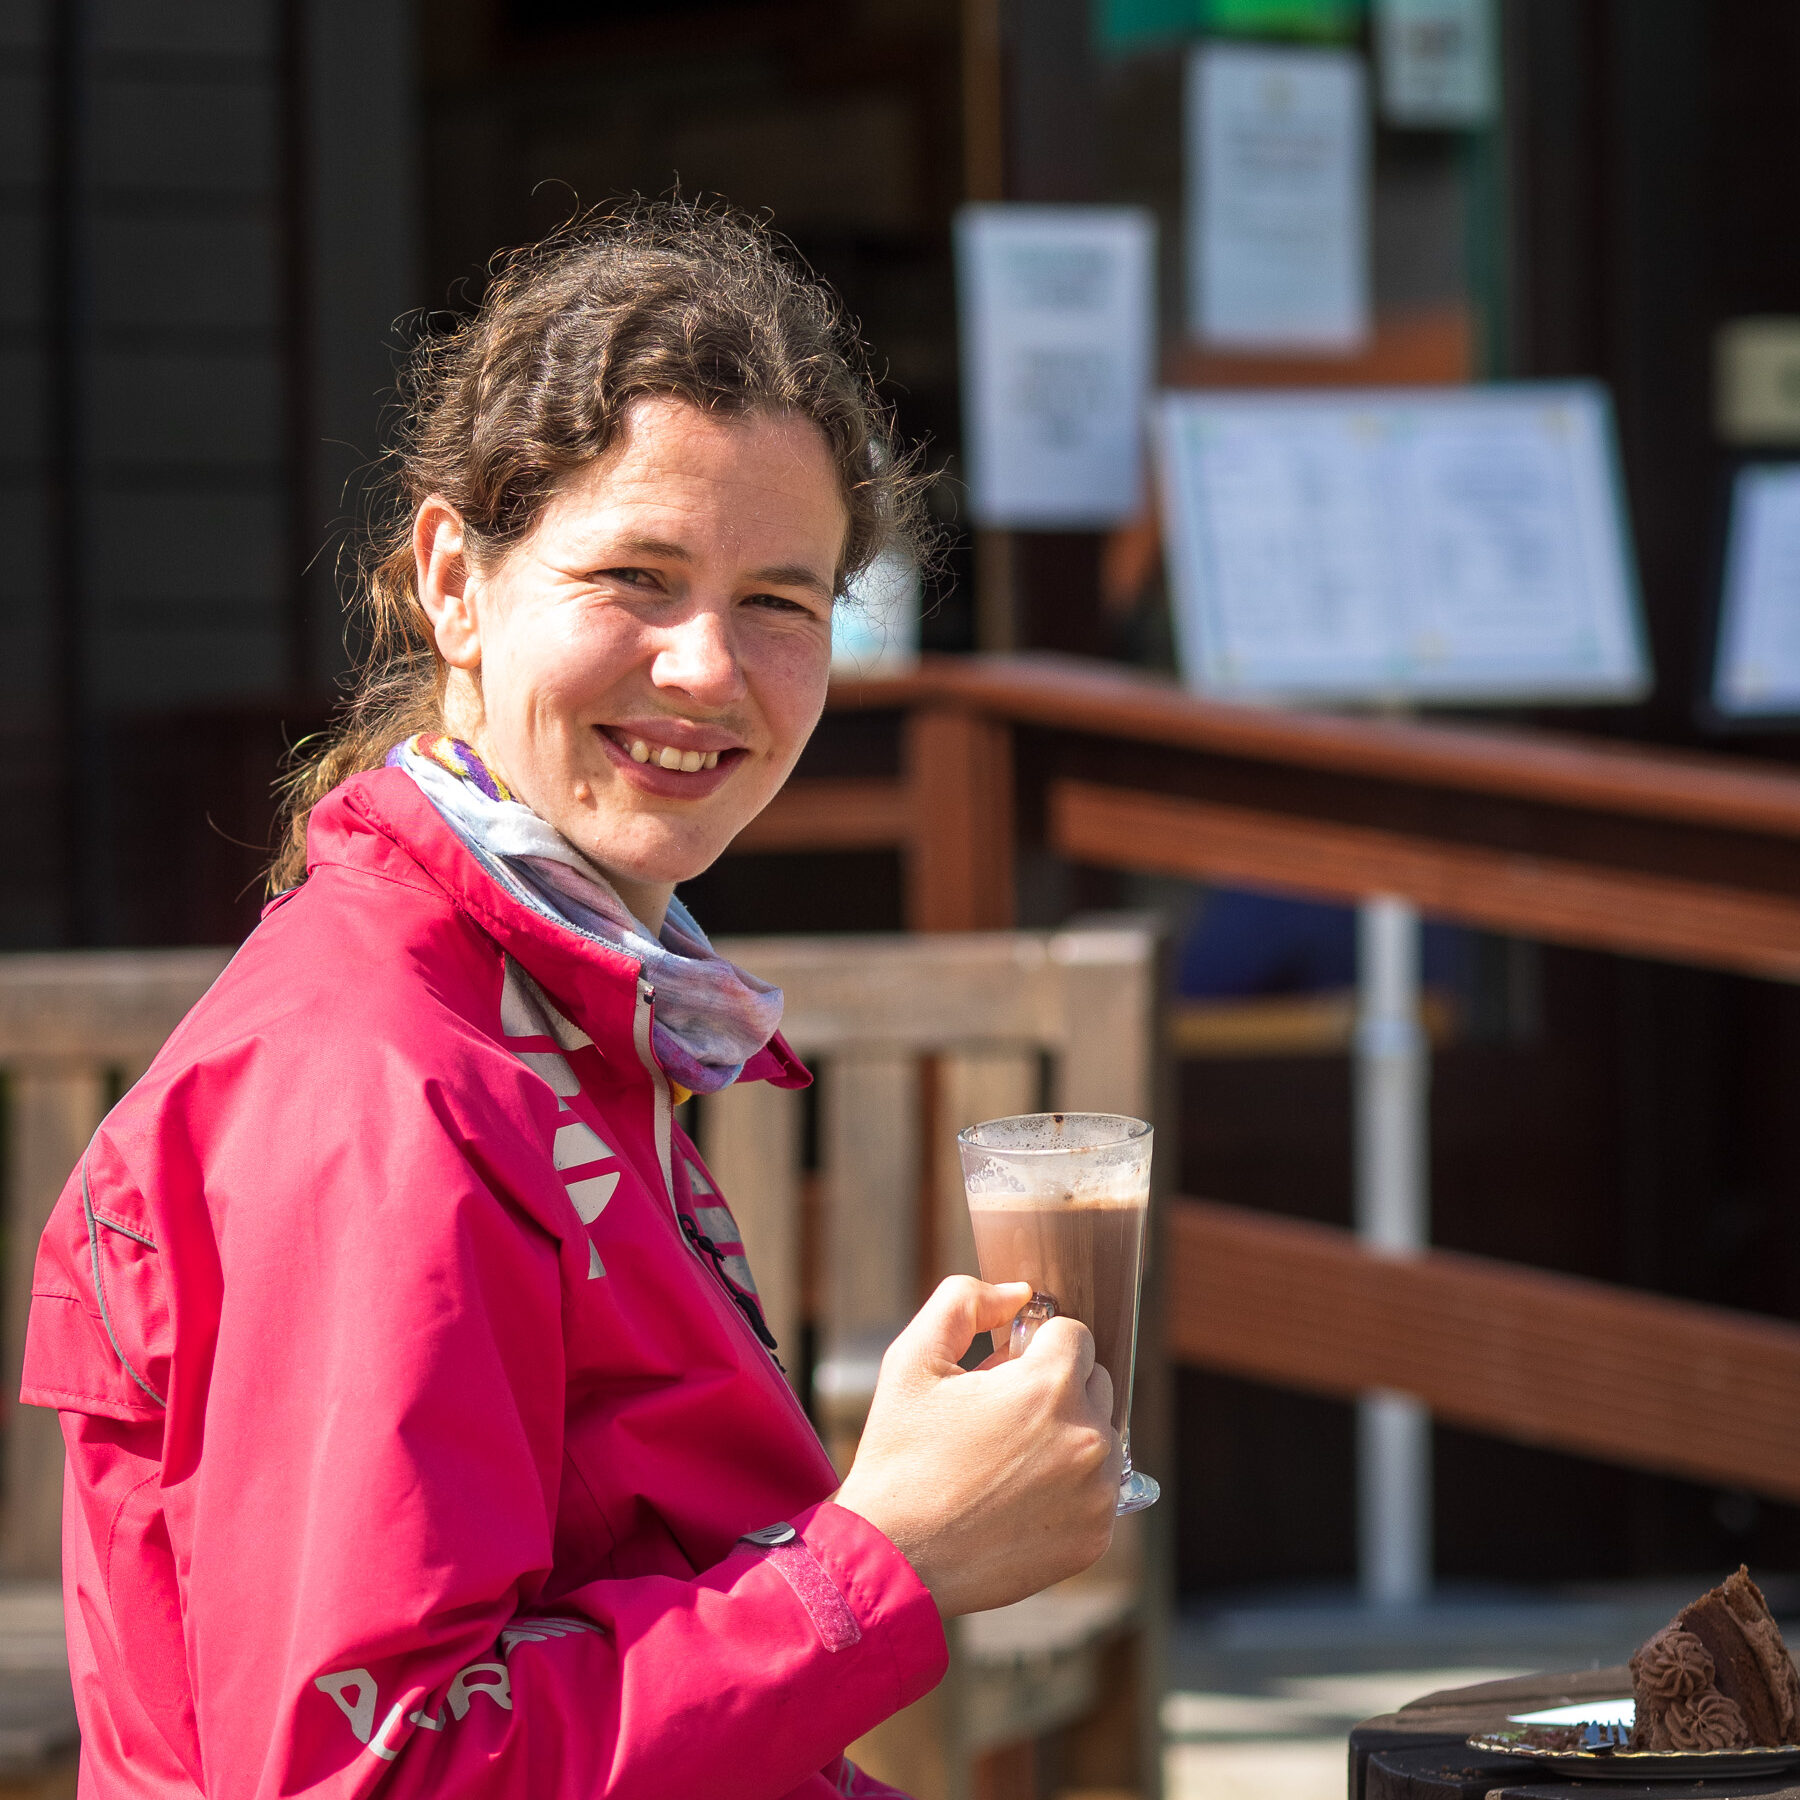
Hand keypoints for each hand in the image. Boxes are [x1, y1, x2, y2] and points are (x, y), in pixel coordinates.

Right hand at [832, 1276, 1120, 1617]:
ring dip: (1067, 1435)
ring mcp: (1099, 1493)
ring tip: (1006, 1460)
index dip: (1032, 1348)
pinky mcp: (1096, 1537)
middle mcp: (1089, 1438)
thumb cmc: (901, 1455)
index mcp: (1050, 1386)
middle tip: (998, 1417)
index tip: (998, 1375)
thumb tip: (1019, 1292)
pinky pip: (1099, 1489)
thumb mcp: (914, 1359)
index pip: (1073, 1335)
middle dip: (1054, 1388)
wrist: (895, 1557)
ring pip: (1101, 1435)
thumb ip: (964, 1301)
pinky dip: (1069, 1487)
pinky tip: (1018, 1499)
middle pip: (1095, 1382)